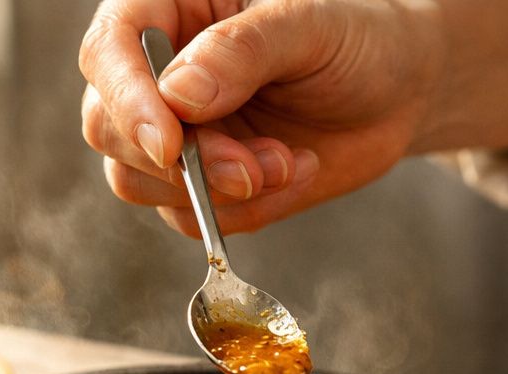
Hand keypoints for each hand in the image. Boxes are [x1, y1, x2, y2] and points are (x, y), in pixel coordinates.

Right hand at [79, 0, 507, 236]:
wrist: (399, 92)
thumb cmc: (356, 38)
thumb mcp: (310, 26)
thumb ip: (244, 52)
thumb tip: (177, 95)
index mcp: (168, 10)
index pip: (108, 53)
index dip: (128, 102)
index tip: (169, 145)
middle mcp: (156, 74)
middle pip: (107, 127)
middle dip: (182, 160)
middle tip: (253, 167)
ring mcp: (174, 134)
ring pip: (138, 181)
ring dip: (216, 191)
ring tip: (287, 162)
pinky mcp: (198, 185)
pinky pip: (189, 219)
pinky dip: (246, 210)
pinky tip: (294, 172)